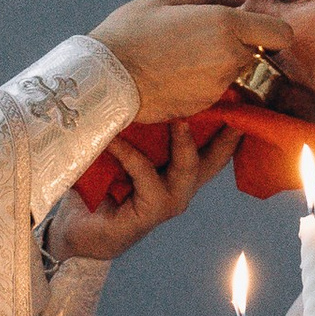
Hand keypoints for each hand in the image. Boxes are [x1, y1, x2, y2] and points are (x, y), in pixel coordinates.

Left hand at [50, 116, 241, 264]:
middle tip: (230, 107)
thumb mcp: (117, 152)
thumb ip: (131, 128)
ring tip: (180, 119)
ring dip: (184, 142)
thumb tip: (132, 85)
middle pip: (212, 159)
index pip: (210, 148)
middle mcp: (178, 187)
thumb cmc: (95, 188)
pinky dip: (128, 154)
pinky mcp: (149, 212)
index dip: (228, 127)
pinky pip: (145, 174)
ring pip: (186, 168)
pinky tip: (113, 141)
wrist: (73, 231)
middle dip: (224, 133)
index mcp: (176, 172)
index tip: (241, 99)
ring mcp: (167, 202)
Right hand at [93, 0, 274, 124]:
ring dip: (223, 64)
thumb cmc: (132, 31)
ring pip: (238, 73)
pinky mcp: (206, 106)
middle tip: (206, 37)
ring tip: (186, 55)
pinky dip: (206, 82)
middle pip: (259, 53)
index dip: (269, 29)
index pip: (281, 34)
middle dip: (243, 45)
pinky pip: (218, 90)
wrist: (106, 79)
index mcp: (225, 25)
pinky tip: (178, 73)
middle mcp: (230, 58)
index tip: (249, 25)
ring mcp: (219, 86)